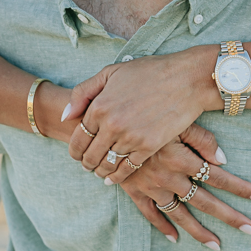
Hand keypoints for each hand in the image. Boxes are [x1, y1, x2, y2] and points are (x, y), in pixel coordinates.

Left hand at [65, 47, 220, 169]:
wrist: (185, 79)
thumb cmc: (149, 72)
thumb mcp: (111, 72)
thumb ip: (83, 92)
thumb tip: (65, 116)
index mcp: (99, 106)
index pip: (78, 137)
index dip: (74, 150)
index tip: (76, 155)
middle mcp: (112, 125)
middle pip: (90, 155)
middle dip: (86, 164)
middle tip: (87, 166)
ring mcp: (130, 138)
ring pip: (107, 164)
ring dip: (100, 171)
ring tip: (100, 172)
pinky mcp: (148, 148)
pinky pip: (127, 169)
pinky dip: (117, 177)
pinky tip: (113, 179)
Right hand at [100, 125, 250, 248]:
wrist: (97, 123)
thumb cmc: (139, 113)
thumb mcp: (172, 119)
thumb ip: (199, 138)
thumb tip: (222, 160)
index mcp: (181, 158)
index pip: (218, 176)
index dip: (240, 187)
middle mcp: (169, 177)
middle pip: (205, 202)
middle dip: (229, 216)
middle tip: (250, 230)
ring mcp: (152, 187)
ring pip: (181, 215)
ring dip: (200, 232)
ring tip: (217, 246)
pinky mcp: (134, 191)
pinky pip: (151, 214)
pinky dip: (163, 227)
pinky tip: (175, 239)